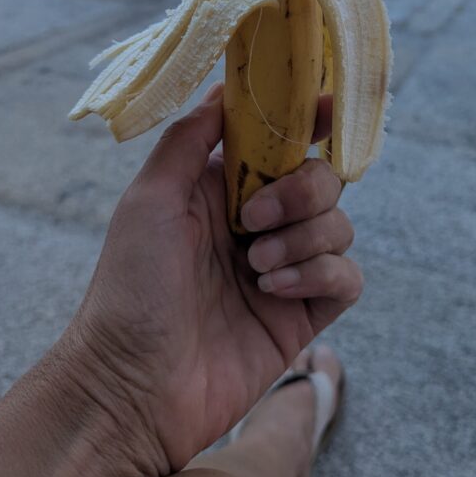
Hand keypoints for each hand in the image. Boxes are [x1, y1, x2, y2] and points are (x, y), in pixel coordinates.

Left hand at [64, 83, 362, 476]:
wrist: (131, 386)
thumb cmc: (129, 288)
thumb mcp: (148, 199)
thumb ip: (190, 139)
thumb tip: (225, 90)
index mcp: (223, 191)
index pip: (282, 143)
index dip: (310, 120)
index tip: (329, 106)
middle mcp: (259, 225)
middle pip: (323, 180)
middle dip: (302, 191)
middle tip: (255, 220)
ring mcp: (284, 270)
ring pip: (340, 226)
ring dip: (302, 239)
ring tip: (254, 268)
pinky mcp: (302, 315)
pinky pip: (346, 277)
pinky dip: (318, 275)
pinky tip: (274, 291)